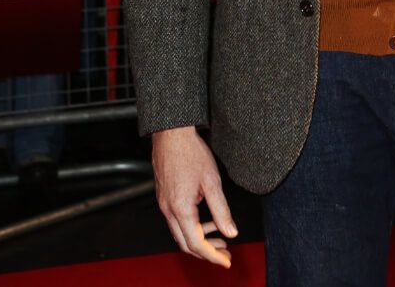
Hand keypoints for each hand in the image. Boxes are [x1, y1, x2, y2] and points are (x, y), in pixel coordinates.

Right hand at [152, 126, 237, 267]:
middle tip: (225, 253)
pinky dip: (192, 226)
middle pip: (186, 244)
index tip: (226, 261)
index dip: (213, 256)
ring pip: (180, 233)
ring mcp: (164, 204)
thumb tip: (230, 232)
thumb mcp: (212, 182)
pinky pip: (177, 220)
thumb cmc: (191, 153)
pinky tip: (207, 219)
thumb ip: (221, 210)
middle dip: (207, 252)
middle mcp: (168, 210)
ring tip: (220, 236)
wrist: (172, 133)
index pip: (197, 244)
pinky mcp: (164, 197)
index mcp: (180, 209)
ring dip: (200, 239)